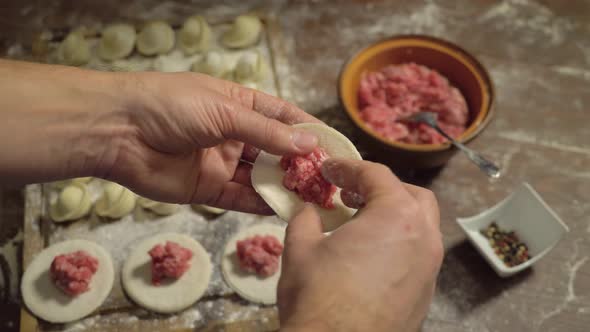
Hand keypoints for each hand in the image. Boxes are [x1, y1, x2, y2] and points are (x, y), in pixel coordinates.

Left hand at [96, 71, 319, 213]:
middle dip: (299, 163)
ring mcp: (222, 163)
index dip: (306, 130)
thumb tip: (308, 144)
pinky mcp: (209, 189)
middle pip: (275, 150)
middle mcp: (233, 134)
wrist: (118, 132)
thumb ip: (267, 132)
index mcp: (238, 104)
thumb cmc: (170, 106)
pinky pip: (242, 199)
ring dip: (285, 186)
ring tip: (313, 197)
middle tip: (327, 178)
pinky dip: (262, 205)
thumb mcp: (225, 111)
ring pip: (261, 178)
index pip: (281, 116)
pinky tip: (285, 210)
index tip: (332, 144)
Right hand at [277, 159, 442, 331]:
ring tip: (360, 224)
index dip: (348, 167)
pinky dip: (398, 245)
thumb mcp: (300, 248)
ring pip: (420, 227)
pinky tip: (370, 257)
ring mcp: (429, 269)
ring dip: (393, 217)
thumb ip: (306, 219)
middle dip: (382, 189)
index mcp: (396, 217)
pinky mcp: (426, 294)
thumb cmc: (319, 298)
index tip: (330, 169)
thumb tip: (309, 211)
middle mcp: (423, 239)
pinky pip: (417, 256)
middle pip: (411, 196)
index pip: (377, 176)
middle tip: (351, 194)